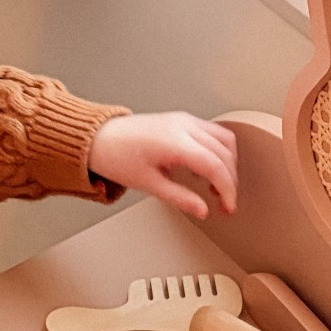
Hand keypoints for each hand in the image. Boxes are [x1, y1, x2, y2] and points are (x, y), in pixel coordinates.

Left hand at [89, 112, 237, 220]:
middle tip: (225, 202)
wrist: (100, 139)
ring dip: (227, 164)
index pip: (214, 165)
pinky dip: (217, 152)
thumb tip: (202, 210)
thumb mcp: (149, 184)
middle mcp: (183, 126)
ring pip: (224, 139)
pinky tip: (206, 170)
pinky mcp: (183, 120)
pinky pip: (212, 132)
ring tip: (217, 188)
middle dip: (230, 180)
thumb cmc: (117, 157)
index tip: (228, 207)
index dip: (227, 189)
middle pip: (224, 152)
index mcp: (174, 142)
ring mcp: (184, 120)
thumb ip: (179, 198)